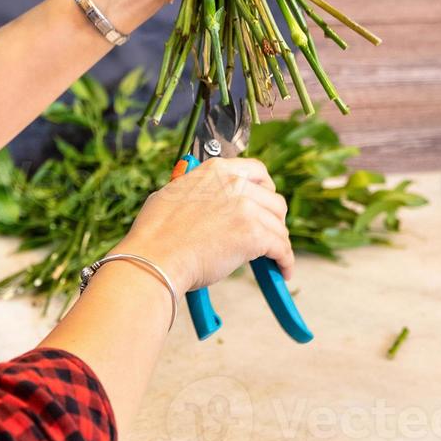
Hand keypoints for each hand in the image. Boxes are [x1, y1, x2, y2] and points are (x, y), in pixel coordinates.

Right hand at [117, 157, 293, 296]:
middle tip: (269, 232)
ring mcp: (246, 208)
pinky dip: (284, 260)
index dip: (265, 189)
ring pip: (278, 225)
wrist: (155, 258)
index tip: (264, 202)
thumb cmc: (155, 234)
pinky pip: (281, 248)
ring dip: (279, 241)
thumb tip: (201, 201)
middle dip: (274, 218)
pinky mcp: (254, 235)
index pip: (256, 171)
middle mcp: (234, 183)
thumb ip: (196, 191)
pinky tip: (283, 270)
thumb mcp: (173, 194)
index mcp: (216, 170)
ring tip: (275, 256)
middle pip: (273, 199)